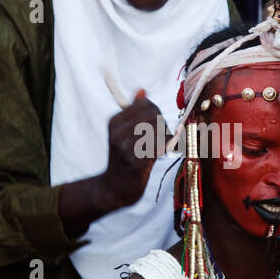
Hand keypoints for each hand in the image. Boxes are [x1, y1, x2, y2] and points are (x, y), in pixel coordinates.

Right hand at [99, 90, 162, 209]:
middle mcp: (118, 132)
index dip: (156, 112)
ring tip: (160, 147)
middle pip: (154, 114)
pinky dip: (165, 149)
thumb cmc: (124, 158)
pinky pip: (160, 147)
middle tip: (161, 137)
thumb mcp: (123, 132)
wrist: (114, 188)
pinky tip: (160, 155)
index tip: (155, 125)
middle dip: (163, 124)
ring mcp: (126, 148)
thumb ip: (133, 112)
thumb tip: (142, 90)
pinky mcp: (137, 163)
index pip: (145, 103)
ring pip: (159, 129)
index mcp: (115, 121)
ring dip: (166, 138)